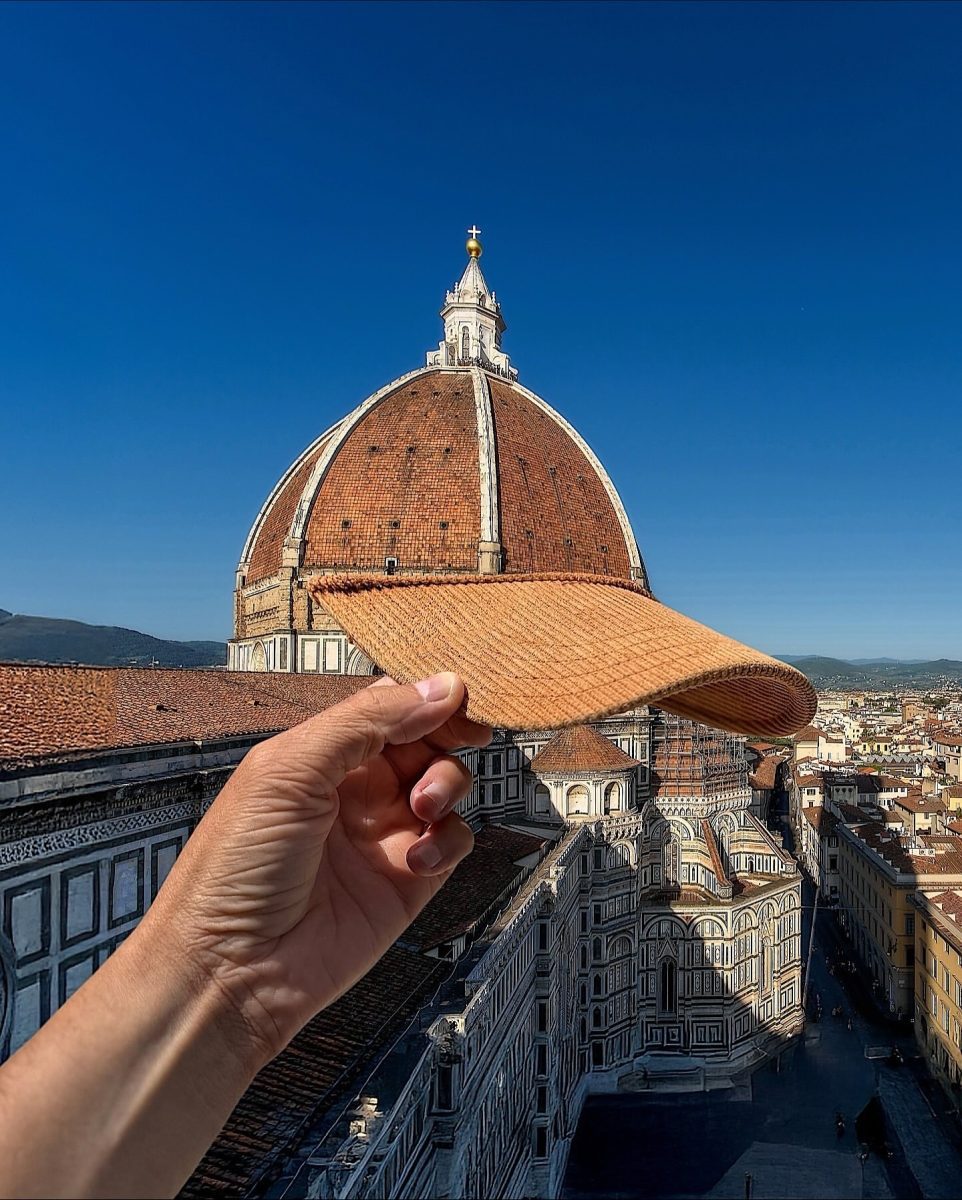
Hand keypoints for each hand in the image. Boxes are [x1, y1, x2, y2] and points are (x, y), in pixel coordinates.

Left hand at [142, 672, 490, 1065]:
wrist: (232, 972)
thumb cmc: (238, 865)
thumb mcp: (291, 770)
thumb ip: (367, 720)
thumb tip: (441, 687)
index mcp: (320, 753)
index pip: (386, 705)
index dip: (424, 697)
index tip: (458, 697)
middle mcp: (354, 788)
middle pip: (424, 738)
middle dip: (446, 735)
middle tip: (468, 736)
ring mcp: (382, 834)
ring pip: (446, 784)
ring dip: (448, 783)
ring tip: (424, 807)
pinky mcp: (407, 881)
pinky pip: (453, 841)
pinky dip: (450, 841)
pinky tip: (418, 858)